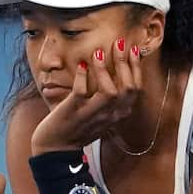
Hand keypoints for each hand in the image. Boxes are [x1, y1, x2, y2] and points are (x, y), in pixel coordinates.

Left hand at [31, 37, 143, 154]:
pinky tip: (82, 64)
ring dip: (105, 70)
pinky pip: (81, 92)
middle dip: (126, 63)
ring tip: (99, 52)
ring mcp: (91, 115)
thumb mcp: (101, 115)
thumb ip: (111, 98)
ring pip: (109, 92)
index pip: (136, 90)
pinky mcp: (72, 112)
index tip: (133, 49)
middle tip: (119, 43)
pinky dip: (82, 76)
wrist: (56, 149)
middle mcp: (108, 116)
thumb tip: (117, 69)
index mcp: (117, 115)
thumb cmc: (78, 128)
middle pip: (127, 88)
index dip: (136, 68)